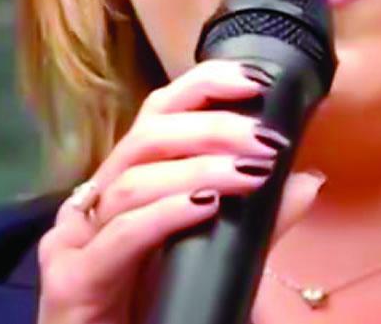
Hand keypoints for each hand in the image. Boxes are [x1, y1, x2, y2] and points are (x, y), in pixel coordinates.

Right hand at [35, 60, 325, 323]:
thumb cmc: (156, 314)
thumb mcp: (215, 261)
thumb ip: (257, 226)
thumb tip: (308, 181)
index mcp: (125, 186)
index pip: (159, 114)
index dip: (204, 86)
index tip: (256, 80)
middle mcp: (95, 203)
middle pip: (147, 136)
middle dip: (211, 127)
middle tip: (265, 139)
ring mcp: (76, 241)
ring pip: (134, 180)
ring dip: (200, 168)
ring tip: (250, 173)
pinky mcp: (72, 282)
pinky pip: (122, 234)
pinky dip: (168, 213)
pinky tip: (205, 205)